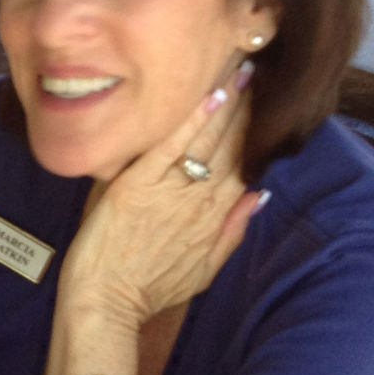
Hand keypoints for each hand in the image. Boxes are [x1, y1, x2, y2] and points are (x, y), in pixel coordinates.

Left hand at [58, 65, 265, 328]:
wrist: (105, 304)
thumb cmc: (147, 291)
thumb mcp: (202, 272)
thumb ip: (232, 233)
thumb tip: (259, 196)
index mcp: (215, 219)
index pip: (245, 166)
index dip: (257, 133)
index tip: (268, 103)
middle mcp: (199, 202)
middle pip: (232, 148)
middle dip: (248, 109)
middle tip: (260, 71)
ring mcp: (170, 192)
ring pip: (208, 141)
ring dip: (228, 104)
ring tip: (242, 70)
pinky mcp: (137, 186)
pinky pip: (170, 147)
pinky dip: (191, 121)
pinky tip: (210, 95)